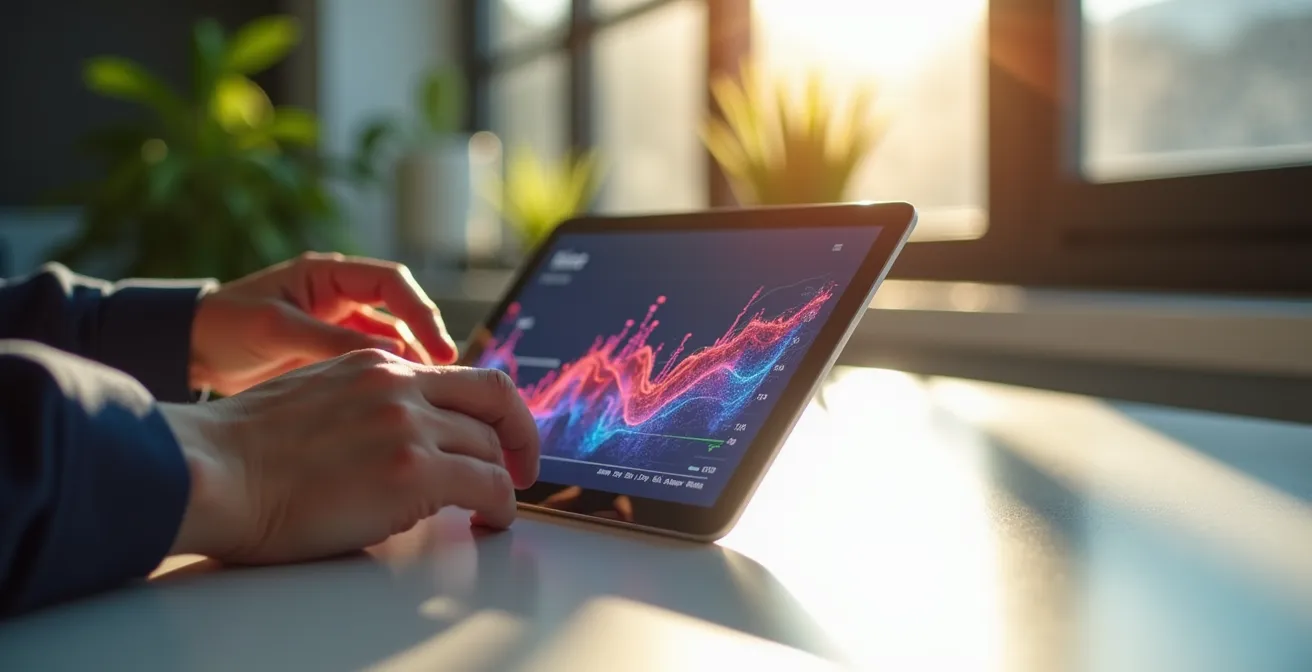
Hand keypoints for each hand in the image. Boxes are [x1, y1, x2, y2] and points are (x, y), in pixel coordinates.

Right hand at [161, 349, 539, 562]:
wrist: (209, 472)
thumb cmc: (240, 453)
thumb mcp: (314, 397)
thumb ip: (364, 402)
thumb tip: (399, 435)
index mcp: (374, 364)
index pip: (461, 373)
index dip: (495, 406)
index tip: (502, 432)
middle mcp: (400, 384)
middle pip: (492, 402)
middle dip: (516, 437)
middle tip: (522, 467)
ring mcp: (408, 424)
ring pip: (491, 446)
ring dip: (503, 479)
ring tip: (497, 506)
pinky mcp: (413, 471)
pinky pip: (488, 486)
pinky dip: (502, 506)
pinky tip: (492, 522)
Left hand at [190, 252, 458, 395]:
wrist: (186, 353)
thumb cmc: (223, 327)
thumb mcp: (277, 330)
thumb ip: (332, 341)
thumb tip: (393, 357)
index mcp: (329, 276)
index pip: (392, 283)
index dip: (421, 311)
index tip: (439, 347)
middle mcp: (340, 299)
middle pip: (402, 313)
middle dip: (426, 340)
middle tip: (445, 374)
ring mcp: (337, 329)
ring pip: (392, 342)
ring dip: (410, 364)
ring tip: (427, 394)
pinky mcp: (331, 359)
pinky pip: (372, 367)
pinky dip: (388, 382)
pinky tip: (399, 404)